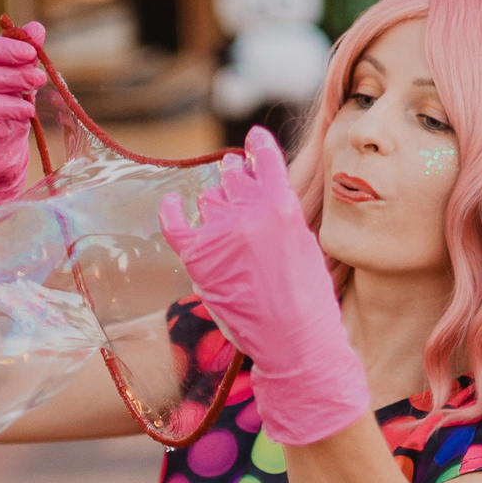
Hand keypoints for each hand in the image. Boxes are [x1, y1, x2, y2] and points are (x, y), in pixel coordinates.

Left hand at [156, 125, 370, 445]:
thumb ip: (283, 216)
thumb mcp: (306, 245)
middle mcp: (249, 214)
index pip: (265, 160)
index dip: (257, 145)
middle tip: (236, 179)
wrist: (295, 343)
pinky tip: (173, 204)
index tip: (253, 139)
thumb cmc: (308, 301)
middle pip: (233, 178)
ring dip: (216, 205)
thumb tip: (264, 198)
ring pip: (210, 200)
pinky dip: (172, 210)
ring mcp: (221, 235)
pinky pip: (176, 223)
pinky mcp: (198, 258)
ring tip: (224, 217)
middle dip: (236, 177)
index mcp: (282, 207)